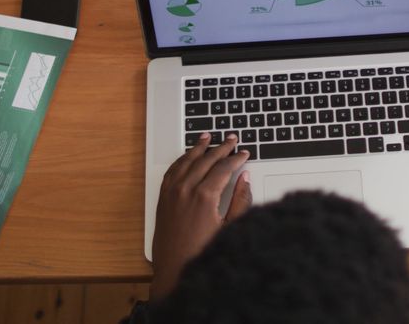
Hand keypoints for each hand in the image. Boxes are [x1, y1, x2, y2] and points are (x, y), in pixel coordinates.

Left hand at [151, 133, 251, 298]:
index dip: (236, 158)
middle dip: (221, 147)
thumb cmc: (202, 254)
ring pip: (186, 161)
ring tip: (207, 136)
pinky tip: (186, 156)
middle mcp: (186, 190)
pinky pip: (172, 171)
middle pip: (206, 159)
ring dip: (198, 147)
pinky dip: (181, 160)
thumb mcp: (230, 229)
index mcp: (205, 196)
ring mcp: (172, 193)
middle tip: (231, 138)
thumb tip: (245, 179)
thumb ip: (240, 201)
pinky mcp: (163, 199)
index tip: (245, 153)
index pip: (224, 167)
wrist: (174, 272)